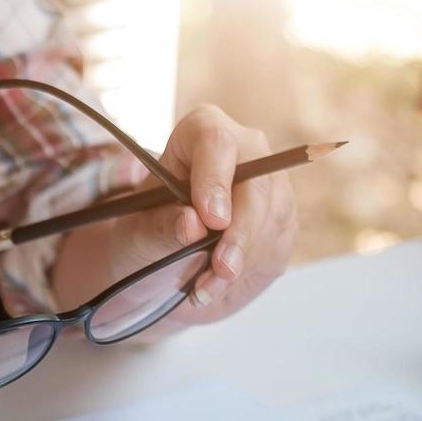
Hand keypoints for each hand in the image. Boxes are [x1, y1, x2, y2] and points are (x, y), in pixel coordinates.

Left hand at [104, 105, 297, 331]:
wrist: (163, 264)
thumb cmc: (148, 234)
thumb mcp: (138, 234)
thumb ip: (162, 227)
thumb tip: (192, 225)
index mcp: (200, 134)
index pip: (216, 142)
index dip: (216, 179)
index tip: (212, 219)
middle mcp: (244, 150)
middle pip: (257, 182)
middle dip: (240, 231)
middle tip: (221, 268)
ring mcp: (269, 184)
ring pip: (273, 215)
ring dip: (242, 259)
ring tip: (203, 286)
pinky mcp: (283, 219)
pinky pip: (277, 242)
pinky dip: (248, 270)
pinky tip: (218, 285)